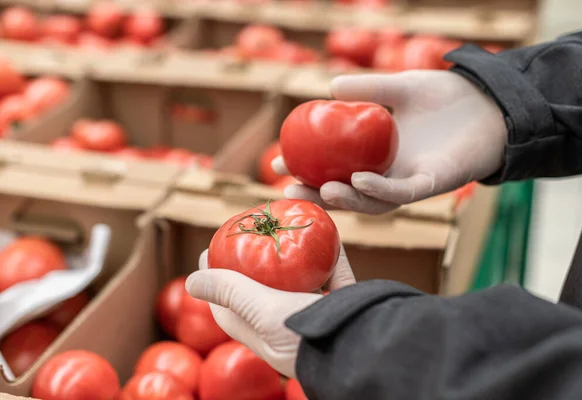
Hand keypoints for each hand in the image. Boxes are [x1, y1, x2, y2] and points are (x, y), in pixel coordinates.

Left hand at [185, 246, 354, 377]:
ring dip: (295, 255)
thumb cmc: (306, 334)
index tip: (211, 250)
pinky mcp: (343, 304)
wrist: (364, 349)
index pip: (228, 304)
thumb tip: (191, 280)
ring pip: (302, 278)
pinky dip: (330, 255)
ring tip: (287, 228)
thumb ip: (231, 292)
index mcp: (262, 333)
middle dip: (257, 261)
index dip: (215, 277)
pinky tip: (327, 233)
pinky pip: (335, 273)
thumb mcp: (262, 311)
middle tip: (250, 232)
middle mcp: (287, 325)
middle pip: (265, 287)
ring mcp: (316, 314)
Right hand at [273, 70, 507, 213]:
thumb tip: (328, 89)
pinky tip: (358, 179)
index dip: (307, 170)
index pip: (335, 168)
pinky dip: (379, 189)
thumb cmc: (446, 96)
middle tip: (287, 188)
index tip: (280, 162)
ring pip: (371, 202)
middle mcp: (389, 173)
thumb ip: (367, 89)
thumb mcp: (399, 88)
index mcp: (376, 155)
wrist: (490, 101)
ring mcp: (409, 181)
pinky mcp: (431, 183)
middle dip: (316, 194)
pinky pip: (401, 194)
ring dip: (345, 199)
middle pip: (346, 193)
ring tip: (321, 190)